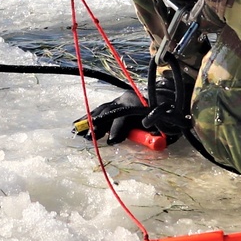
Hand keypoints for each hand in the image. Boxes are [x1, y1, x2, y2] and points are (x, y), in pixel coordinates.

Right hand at [74, 73, 189, 143]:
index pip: (125, 116)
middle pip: (109, 112)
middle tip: (89, 137)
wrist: (163, 98)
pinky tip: (76, 125)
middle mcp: (125, 99)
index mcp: (138, 104)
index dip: (119, 129)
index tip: (112, 141)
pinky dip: (87, 117)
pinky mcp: (113, 103)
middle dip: (98, 125)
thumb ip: (158, 133)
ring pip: (101, 111)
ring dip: (89, 122)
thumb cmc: (163, 115)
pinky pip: (99, 111)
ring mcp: (117, 100)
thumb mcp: (165, 124)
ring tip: (78, 132)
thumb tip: (154, 141)